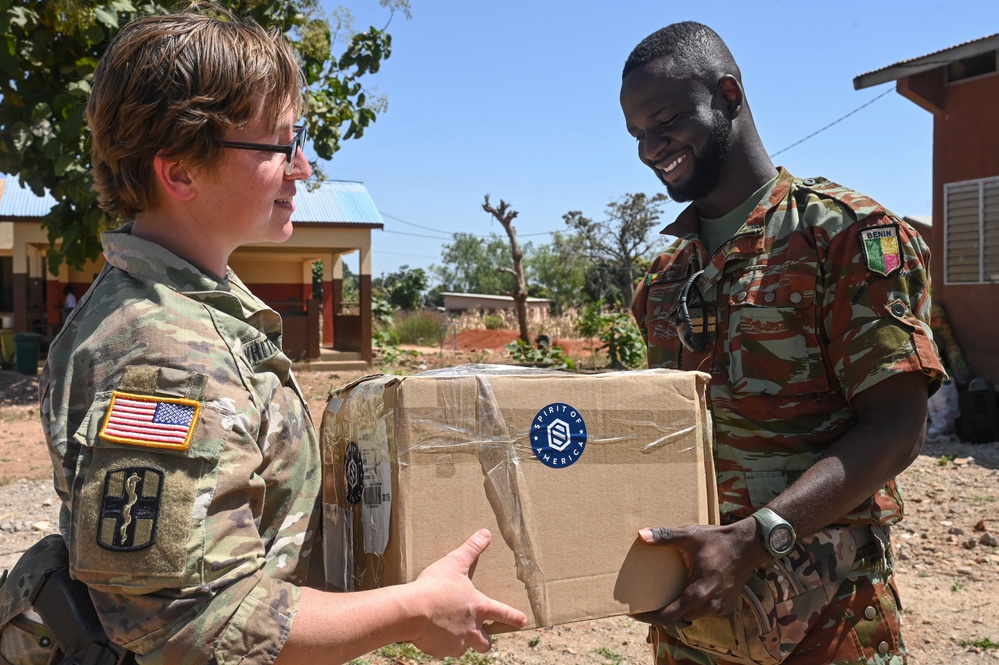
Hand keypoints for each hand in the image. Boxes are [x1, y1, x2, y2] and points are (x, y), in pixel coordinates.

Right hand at [407, 529, 527, 656]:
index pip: (503, 613)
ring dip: (460, 643)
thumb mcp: (455, 562)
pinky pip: (442, 651)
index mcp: (479, 607)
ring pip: (463, 649)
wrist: (412, 610)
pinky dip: (439, 645)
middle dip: (485, 642)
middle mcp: (471, 629)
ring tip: (449, 632)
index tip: (523, 621)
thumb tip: (486, 533)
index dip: (514, 618)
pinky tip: (430, 634)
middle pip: (485, 643)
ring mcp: (456, 643)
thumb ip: (471, 549)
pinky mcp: (440, 650)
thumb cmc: (435, 585)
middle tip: (481, 637)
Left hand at [631, 519, 767, 627]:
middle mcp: (709, 605)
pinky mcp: (727, 606)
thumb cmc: (719, 540)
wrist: (751, 545)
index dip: (649, 617)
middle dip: (662, 612)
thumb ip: (665, 536)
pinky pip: (704, 611)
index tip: (634, 614)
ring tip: (665, 596)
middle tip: (646, 601)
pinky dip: (694, 606)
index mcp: (698, 592)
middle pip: (678, 618)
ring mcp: (720, 607)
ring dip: (679, 609)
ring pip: (691, 616)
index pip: (668, 616)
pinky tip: (687, 591)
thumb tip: (641, 535)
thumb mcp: (690, 535)